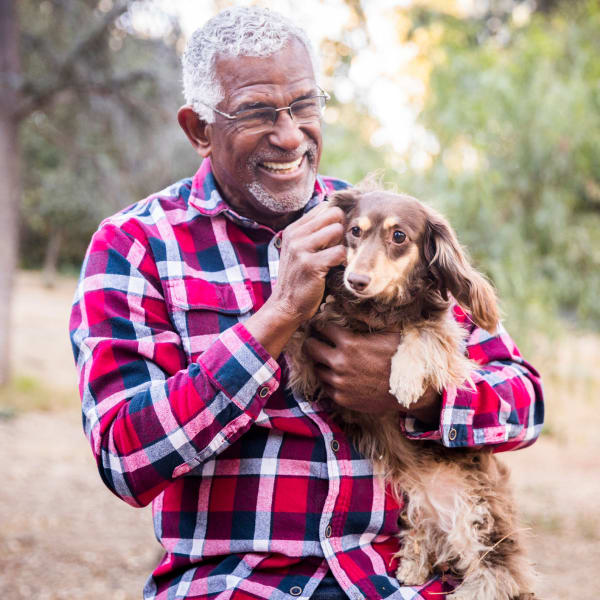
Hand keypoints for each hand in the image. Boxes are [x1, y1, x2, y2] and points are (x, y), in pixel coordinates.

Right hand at [245, 204, 345, 358]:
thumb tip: (339, 215)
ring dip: (342, 246)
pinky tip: (335, 270)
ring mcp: (301, 249)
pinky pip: (339, 252)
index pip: (325, 207)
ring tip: (335, 260)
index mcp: (293, 229)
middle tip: (336, 249)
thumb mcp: (300, 251)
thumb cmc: (299, 279)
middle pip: (334, 214)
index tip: (335, 239)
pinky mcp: (310, 265)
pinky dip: (343, 262)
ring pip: (337, 230)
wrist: (285, 306)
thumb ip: (314, 233)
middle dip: (341, 230)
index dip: (336, 221)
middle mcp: (295, 235)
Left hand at [304, 323, 441, 424]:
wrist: (410, 391)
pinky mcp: (341, 398)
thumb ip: (368, 319)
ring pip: (317, 368)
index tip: (320, 325)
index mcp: (349, 343)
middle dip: (312, 342)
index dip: (320, 325)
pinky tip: (337, 375)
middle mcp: (339, 363)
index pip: (322, 328)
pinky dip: (329, 380)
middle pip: (311, 348)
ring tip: (328, 359)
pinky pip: (326, 386)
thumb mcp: (388, 332)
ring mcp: (339, 382)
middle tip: (315, 340)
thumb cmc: (401, 358)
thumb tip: (356, 303)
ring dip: (321, 362)